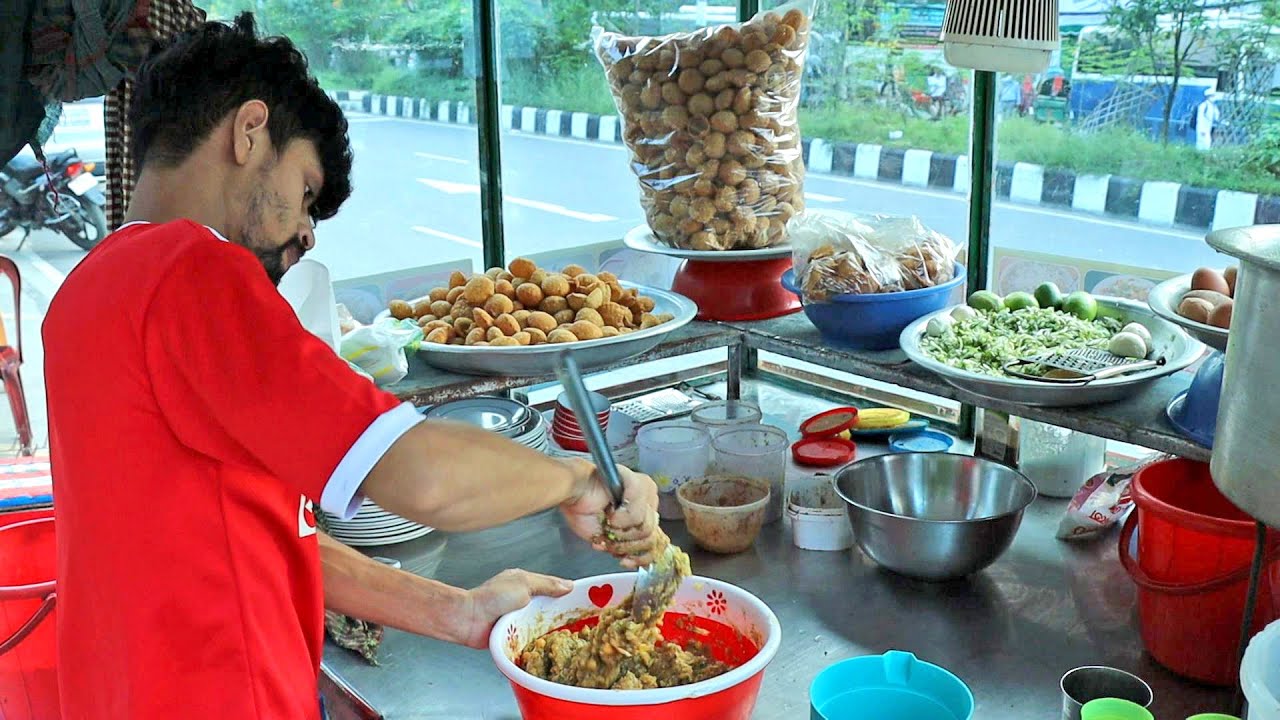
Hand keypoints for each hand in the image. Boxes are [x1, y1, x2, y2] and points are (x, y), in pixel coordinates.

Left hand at [458, 569, 572, 648]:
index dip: (568, 593)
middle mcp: (523, 600)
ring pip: (542, 623)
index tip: (585, 599)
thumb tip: (568, 585)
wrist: (468, 620)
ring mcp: (519, 618)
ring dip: (551, 628)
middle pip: (549, 606)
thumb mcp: (523, 583)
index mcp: (525, 582)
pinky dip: (540, 640)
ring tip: (570, 634)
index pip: (553, 586)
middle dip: (562, 613)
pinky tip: (551, 644)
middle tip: (582, 621)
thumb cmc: (491, 598)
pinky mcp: (514, 636)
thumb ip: (547, 584)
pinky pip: (532, 638)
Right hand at [560, 460, 660, 568]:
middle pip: (651, 538)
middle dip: (625, 544)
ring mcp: (647, 491)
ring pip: (646, 528)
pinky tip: (610, 511)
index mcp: (645, 515)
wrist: (572, 492)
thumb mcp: (608, 539)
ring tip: (608, 521)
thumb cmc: (583, 510)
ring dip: (620, 531)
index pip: (656, 544)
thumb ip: (628, 548)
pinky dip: (620, 519)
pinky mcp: (640, 483)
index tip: (624, 561)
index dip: (640, 557)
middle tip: (609, 534)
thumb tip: (645, 562)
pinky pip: (637, 515)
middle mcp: (649, 502)